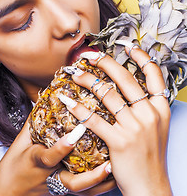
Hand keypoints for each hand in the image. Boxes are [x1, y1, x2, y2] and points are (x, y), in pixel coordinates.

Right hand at [0, 118, 115, 195]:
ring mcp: (58, 187)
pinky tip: (110, 176)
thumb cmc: (12, 167)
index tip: (80, 129)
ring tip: (115, 170)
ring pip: (82, 192)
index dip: (64, 144)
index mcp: (37, 162)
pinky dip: (98, 186)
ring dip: (100, 183)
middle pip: (73, 184)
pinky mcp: (62, 192)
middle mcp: (50, 177)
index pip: (51, 155)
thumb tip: (47, 101)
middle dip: (93, 177)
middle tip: (109, 164)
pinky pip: (83, 193)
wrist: (7, 193)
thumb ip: (34, 123)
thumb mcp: (20, 143)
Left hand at [59, 48, 171, 195]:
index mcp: (160, 108)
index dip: (141, 57)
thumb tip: (129, 89)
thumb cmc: (150, 155)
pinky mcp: (119, 141)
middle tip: (91, 56)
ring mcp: (134, 127)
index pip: (154, 74)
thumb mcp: (155, 127)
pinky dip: (79, 108)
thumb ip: (146, 106)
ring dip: (87, 81)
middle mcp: (149, 113)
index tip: (127, 47)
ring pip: (107, 95)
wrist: (150, 185)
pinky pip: (94, 119)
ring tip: (75, 74)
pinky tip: (68, 100)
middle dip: (105, 63)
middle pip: (125, 79)